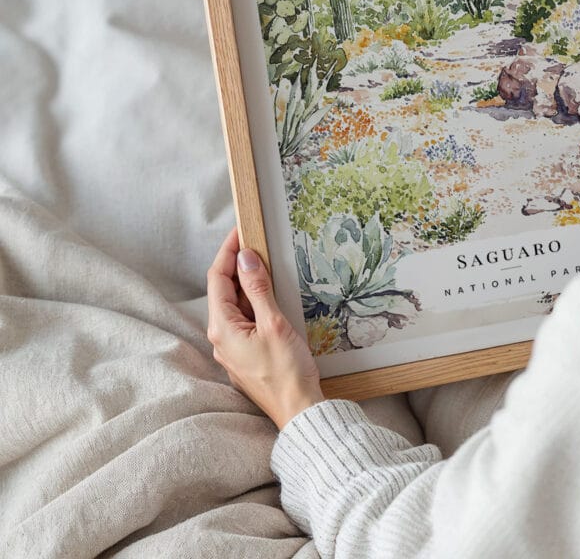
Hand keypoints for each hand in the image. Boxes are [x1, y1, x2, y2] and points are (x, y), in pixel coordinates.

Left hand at [207, 226, 324, 428]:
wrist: (298, 411)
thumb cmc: (286, 371)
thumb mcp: (274, 323)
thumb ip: (258, 289)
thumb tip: (246, 258)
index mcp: (222, 328)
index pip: (218, 278)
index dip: (228, 251)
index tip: (241, 231)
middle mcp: (221, 338)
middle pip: (223, 290)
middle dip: (237, 264)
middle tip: (256, 241)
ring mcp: (233, 348)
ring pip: (235, 305)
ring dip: (247, 282)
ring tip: (265, 262)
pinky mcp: (246, 354)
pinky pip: (245, 319)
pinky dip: (254, 301)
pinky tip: (270, 294)